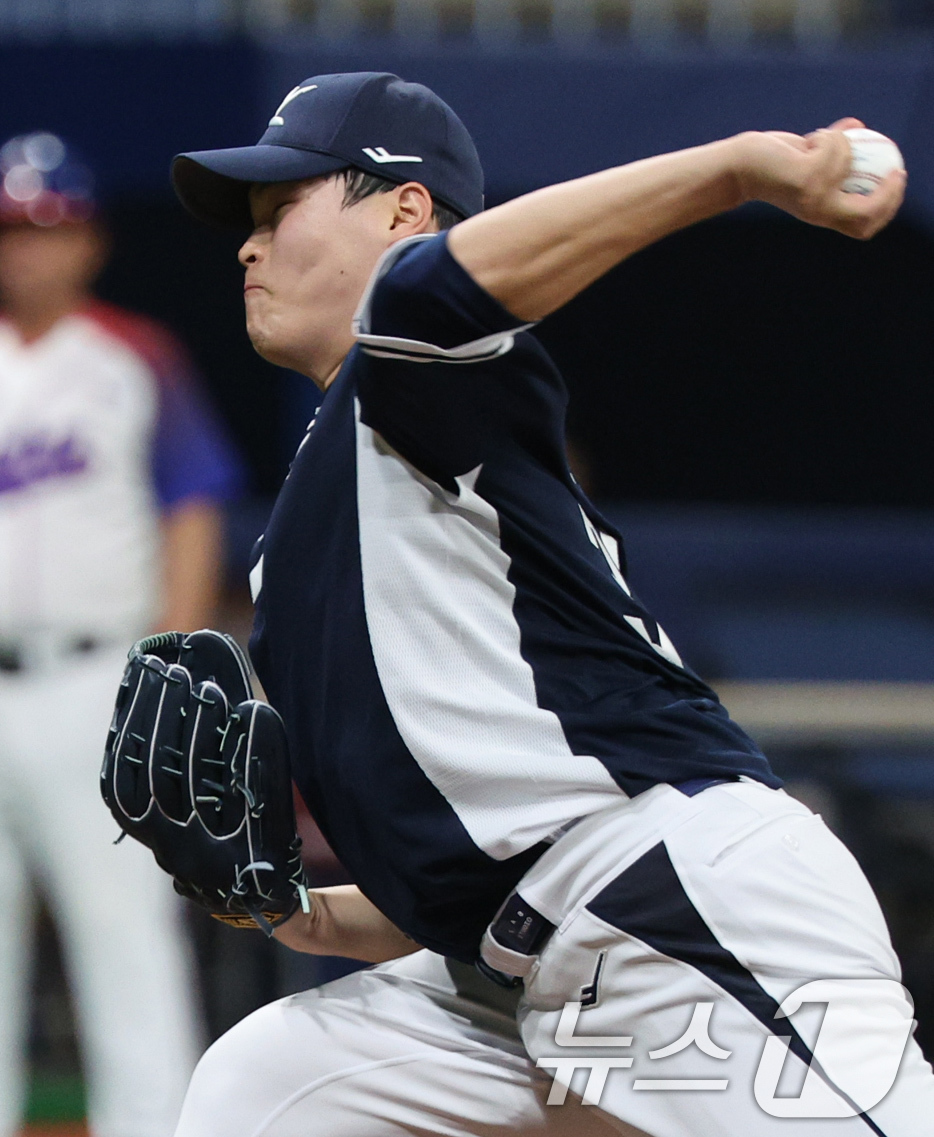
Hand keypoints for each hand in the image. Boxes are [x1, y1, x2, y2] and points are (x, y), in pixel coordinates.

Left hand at [732, 118, 905, 239]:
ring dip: (841, 141)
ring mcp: (814, 195)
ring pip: (850, 160)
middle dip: (889, 193)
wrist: (741, 168)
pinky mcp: (806, 176)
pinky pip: (834, 145)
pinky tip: (809, 139)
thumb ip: (835, 152)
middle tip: (894, 168)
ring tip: (819, 140)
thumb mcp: (812, 162)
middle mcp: (820, 211)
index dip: (888, 206)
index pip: (864, 226)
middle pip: (869, 214)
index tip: (896, 178)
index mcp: (824, 214)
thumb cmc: (776, 164)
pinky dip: (827, 134)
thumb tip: (861, 129)